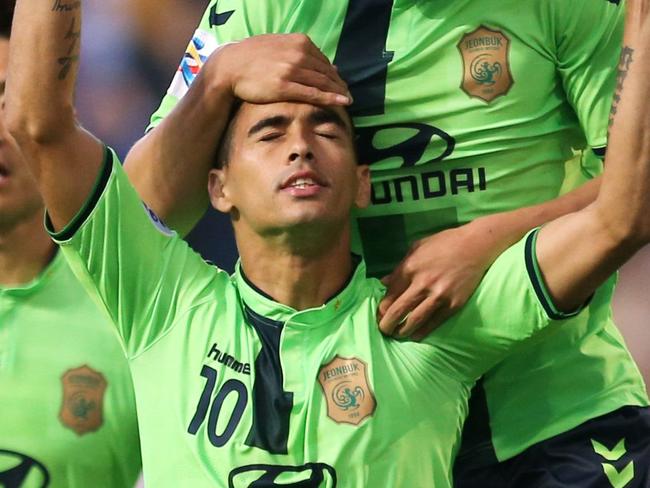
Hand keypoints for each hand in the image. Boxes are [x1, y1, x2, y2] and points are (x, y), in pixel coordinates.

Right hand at [208, 33, 350, 106]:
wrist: (230, 67)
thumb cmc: (252, 57)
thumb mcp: (278, 46)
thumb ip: (300, 52)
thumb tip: (321, 61)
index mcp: (299, 42)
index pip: (324, 60)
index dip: (334, 74)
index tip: (340, 84)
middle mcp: (298, 54)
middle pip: (327, 72)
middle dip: (339, 84)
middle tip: (347, 95)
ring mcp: (292, 70)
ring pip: (323, 82)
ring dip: (338, 92)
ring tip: (347, 101)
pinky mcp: (285, 87)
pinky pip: (313, 93)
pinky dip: (330, 98)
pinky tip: (341, 103)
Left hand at [377, 224, 497, 339]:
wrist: (475, 245)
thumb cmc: (444, 243)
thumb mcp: (416, 248)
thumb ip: (400, 267)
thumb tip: (384, 282)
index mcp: (410, 268)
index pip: (390, 294)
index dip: (382, 307)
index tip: (380, 313)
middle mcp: (422, 283)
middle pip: (398, 310)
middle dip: (386, 324)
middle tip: (383, 329)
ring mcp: (438, 295)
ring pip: (414, 320)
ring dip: (402, 331)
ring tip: (397, 335)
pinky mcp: (453, 303)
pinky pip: (434, 322)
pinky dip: (423, 332)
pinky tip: (415, 336)